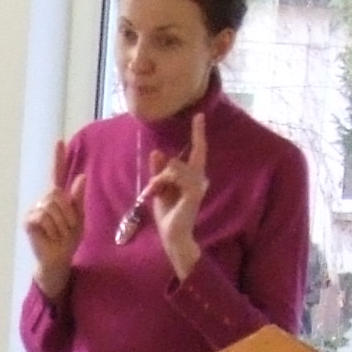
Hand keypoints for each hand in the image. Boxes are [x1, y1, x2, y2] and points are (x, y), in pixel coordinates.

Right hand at [23, 140, 84, 299]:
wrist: (59, 259)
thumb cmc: (68, 240)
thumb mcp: (79, 219)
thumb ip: (78, 199)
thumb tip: (81, 176)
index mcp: (58, 198)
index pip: (58, 173)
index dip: (58, 158)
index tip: (59, 141)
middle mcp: (44, 200)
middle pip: (57, 194)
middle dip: (68, 213)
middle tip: (67, 228)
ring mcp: (34, 210)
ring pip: (51, 207)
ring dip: (61, 223)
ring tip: (58, 234)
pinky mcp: (28, 220)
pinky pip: (43, 217)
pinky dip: (51, 228)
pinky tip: (48, 236)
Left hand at [148, 119, 209, 280]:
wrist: (172, 235)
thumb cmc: (168, 214)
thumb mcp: (159, 188)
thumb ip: (159, 171)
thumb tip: (157, 151)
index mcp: (192, 176)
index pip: (197, 151)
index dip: (198, 133)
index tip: (199, 115)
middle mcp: (198, 178)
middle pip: (179, 160)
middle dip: (162, 172)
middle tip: (152, 190)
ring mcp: (198, 185)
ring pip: (173, 166)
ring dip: (159, 179)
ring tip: (152, 194)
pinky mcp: (194, 192)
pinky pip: (176, 175)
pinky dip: (163, 181)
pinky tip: (157, 193)